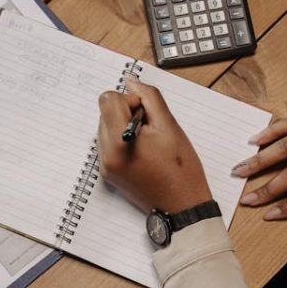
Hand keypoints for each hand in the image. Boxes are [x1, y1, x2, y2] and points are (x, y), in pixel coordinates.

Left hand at [97, 77, 211, 212]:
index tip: (146, 114)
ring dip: (124, 127)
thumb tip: (130, 81)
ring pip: (105, 127)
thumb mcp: (169, 125)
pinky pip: (108, 144)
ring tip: (148, 143)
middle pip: (105, 113)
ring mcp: (105, 166)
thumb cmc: (180, 169)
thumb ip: (149, 98)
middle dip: (127, 113)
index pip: (107, 100)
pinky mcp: (108, 173)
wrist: (181, 206)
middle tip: (151, 130)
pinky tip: (142, 153)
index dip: (130, 100)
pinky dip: (122, 141)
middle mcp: (105, 155)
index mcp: (118, 142)